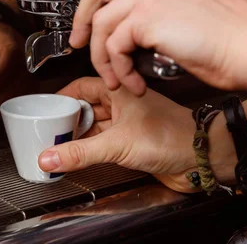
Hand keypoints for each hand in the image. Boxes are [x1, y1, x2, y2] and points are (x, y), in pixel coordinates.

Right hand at [38, 77, 198, 192]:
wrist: (202, 157)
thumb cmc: (173, 136)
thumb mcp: (117, 143)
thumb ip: (81, 152)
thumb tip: (50, 156)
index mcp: (118, 89)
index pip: (79, 87)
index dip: (60, 99)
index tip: (44, 111)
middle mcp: (121, 103)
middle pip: (84, 108)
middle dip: (66, 120)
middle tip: (47, 131)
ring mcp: (127, 122)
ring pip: (94, 126)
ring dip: (78, 136)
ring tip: (59, 145)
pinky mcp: (132, 141)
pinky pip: (103, 142)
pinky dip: (90, 148)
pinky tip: (80, 156)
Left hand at [70, 0, 246, 94]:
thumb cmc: (237, 35)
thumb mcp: (197, 4)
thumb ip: (164, 4)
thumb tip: (141, 30)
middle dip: (82, 16)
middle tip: (79, 39)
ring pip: (102, 23)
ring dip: (103, 57)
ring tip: (116, 76)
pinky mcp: (146, 17)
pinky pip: (115, 46)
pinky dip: (119, 69)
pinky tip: (134, 80)